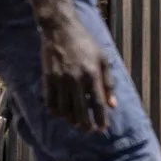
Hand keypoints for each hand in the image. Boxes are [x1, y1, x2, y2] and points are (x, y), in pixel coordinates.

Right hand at [40, 16, 115, 131]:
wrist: (60, 29)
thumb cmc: (85, 43)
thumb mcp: (103, 59)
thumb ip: (108, 83)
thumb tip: (112, 105)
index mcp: (92, 74)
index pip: (97, 104)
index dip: (100, 119)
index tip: (102, 129)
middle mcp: (76, 79)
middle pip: (80, 111)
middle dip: (85, 124)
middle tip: (89, 131)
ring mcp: (60, 80)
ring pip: (64, 109)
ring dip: (71, 120)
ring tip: (76, 123)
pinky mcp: (48, 78)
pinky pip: (50, 101)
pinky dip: (55, 111)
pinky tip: (61, 114)